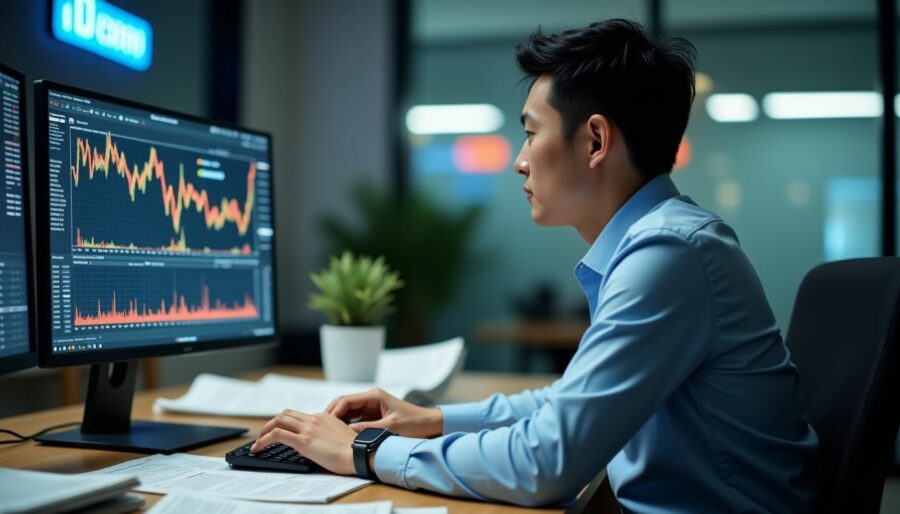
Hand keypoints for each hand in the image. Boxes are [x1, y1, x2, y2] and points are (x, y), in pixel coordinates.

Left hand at [251, 410, 356, 474]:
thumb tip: (320, 444)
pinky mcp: (303, 441)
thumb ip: (328, 435)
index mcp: (324, 417)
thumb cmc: (354, 450)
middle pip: (286, 414)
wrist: (359, 453)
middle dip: (271, 423)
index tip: (280, 431)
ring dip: (264, 430)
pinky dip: (264, 439)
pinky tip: (258, 448)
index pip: (299, 415)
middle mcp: (314, 419)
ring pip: (278, 420)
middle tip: (264, 435)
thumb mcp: (340, 437)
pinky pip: (277, 434)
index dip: (286, 422)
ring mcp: (308, 429)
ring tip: (258, 443)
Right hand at [324, 387, 442, 438]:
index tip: (325, 424)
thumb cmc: (414, 423)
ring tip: (327, 434)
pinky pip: (354, 418)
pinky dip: (346, 425)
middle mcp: (370, 398)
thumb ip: (368, 429)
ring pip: (347, 411)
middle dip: (332, 415)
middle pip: (343, 404)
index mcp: (374, 396)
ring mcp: (371, 406)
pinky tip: (340, 435)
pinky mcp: (372, 414)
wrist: (429, 424)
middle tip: (321, 429)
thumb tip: (347, 434)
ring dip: (338, 421)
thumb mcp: (390, 428)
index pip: (346, 400)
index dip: (334, 412)